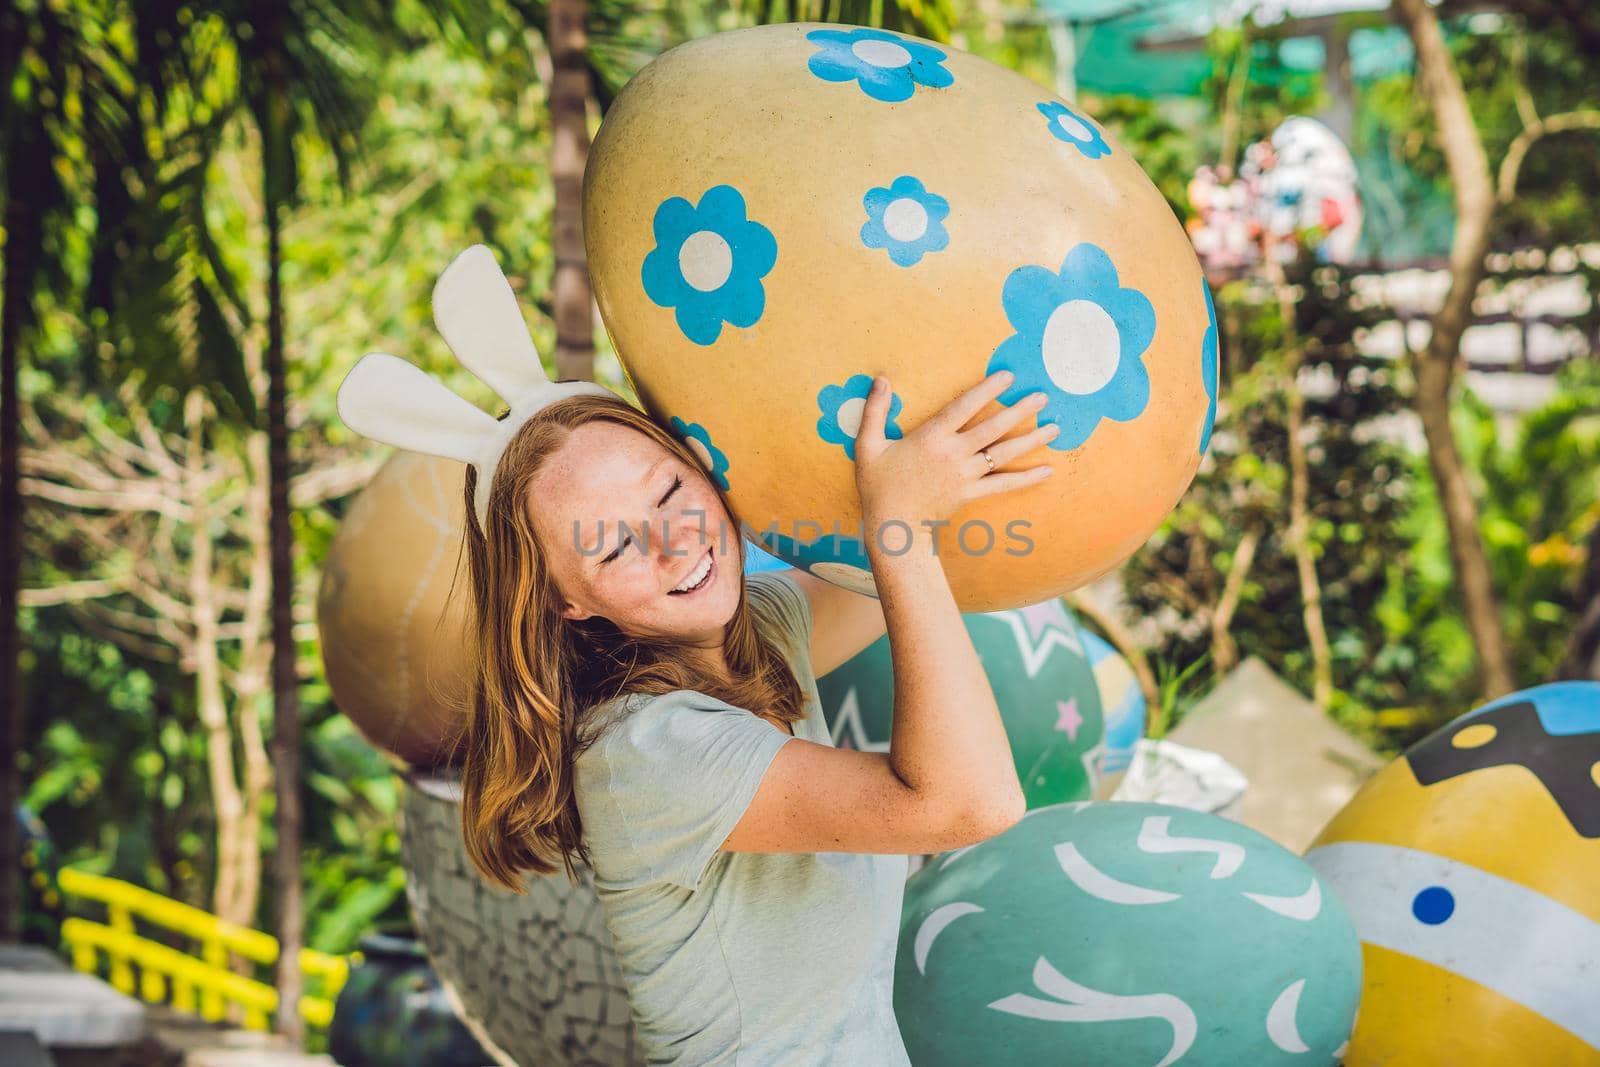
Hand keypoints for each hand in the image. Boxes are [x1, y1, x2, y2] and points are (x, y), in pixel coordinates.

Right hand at [852, 370, 1056, 532]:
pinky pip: (1003, 485)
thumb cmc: (878, 485)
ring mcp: (964, 475)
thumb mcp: (868, 445)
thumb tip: (881, 379)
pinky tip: (1047, 470)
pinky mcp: (970, 494)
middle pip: (993, 428)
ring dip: (1031, 440)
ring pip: (1003, 454)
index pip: (964, 406)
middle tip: (1043, 397)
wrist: (891, 526)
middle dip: (1020, 411)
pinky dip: (1026, 479)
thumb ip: (874, 410)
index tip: (1007, 376)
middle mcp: (953, 453)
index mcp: (931, 437)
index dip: (986, 389)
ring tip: (1054, 427)